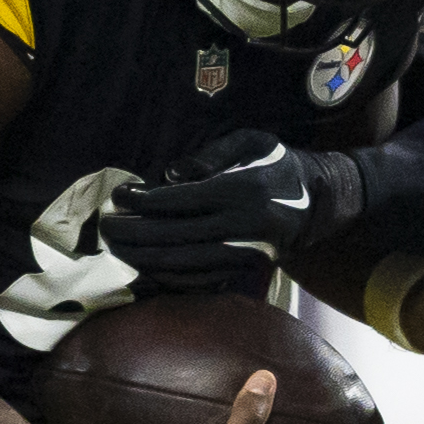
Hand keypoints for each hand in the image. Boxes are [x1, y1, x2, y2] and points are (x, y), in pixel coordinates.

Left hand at [105, 132, 364, 290]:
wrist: (317, 203)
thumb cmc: (278, 164)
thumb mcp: (252, 141)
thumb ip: (211, 155)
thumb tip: (170, 175)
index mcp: (242, 190)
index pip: (180, 200)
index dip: (143, 201)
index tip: (119, 197)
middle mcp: (241, 226)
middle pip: (173, 236)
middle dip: (133, 233)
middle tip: (106, 227)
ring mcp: (243, 255)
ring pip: (182, 264)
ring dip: (143, 258)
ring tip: (116, 247)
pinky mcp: (244, 272)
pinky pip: (198, 281)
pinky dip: (166, 276)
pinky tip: (144, 265)